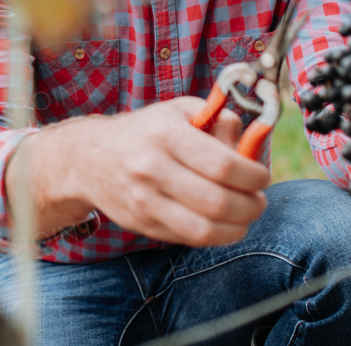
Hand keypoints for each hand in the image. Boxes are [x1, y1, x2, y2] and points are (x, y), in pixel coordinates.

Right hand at [8, 97, 270, 246]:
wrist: (88, 158)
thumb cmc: (144, 131)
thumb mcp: (179, 111)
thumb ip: (219, 120)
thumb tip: (251, 146)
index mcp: (166, 135)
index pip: (223, 166)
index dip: (253, 176)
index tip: (261, 176)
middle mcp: (152, 169)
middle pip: (218, 202)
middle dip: (251, 206)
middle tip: (258, 200)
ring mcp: (145, 201)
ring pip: (205, 230)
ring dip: (238, 228)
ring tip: (244, 215)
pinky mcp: (143, 225)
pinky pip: (190, 239)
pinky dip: (214, 235)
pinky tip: (220, 222)